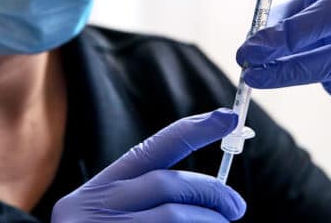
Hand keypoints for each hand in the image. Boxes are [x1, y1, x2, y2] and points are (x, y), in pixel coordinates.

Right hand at [52, 109, 245, 221]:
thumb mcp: (112, 217)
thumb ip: (150, 198)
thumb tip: (215, 193)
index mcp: (98, 191)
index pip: (152, 149)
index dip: (194, 130)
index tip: (229, 117)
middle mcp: (94, 209)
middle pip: (168, 185)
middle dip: (211, 193)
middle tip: (236, 206)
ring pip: (173, 217)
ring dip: (208, 222)